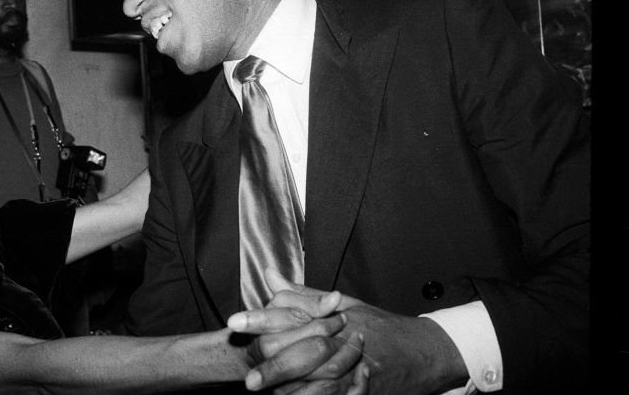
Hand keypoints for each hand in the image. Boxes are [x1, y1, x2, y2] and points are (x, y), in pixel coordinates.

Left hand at [235, 269, 465, 394]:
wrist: (422, 352)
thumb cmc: (378, 325)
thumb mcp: (342, 303)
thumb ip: (301, 294)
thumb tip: (268, 273)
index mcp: (331, 316)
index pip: (289, 313)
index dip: (260, 319)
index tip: (234, 323)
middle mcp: (340, 341)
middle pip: (297, 354)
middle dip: (271, 368)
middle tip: (248, 380)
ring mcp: (351, 370)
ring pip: (314, 384)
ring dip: (288, 391)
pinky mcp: (360, 391)